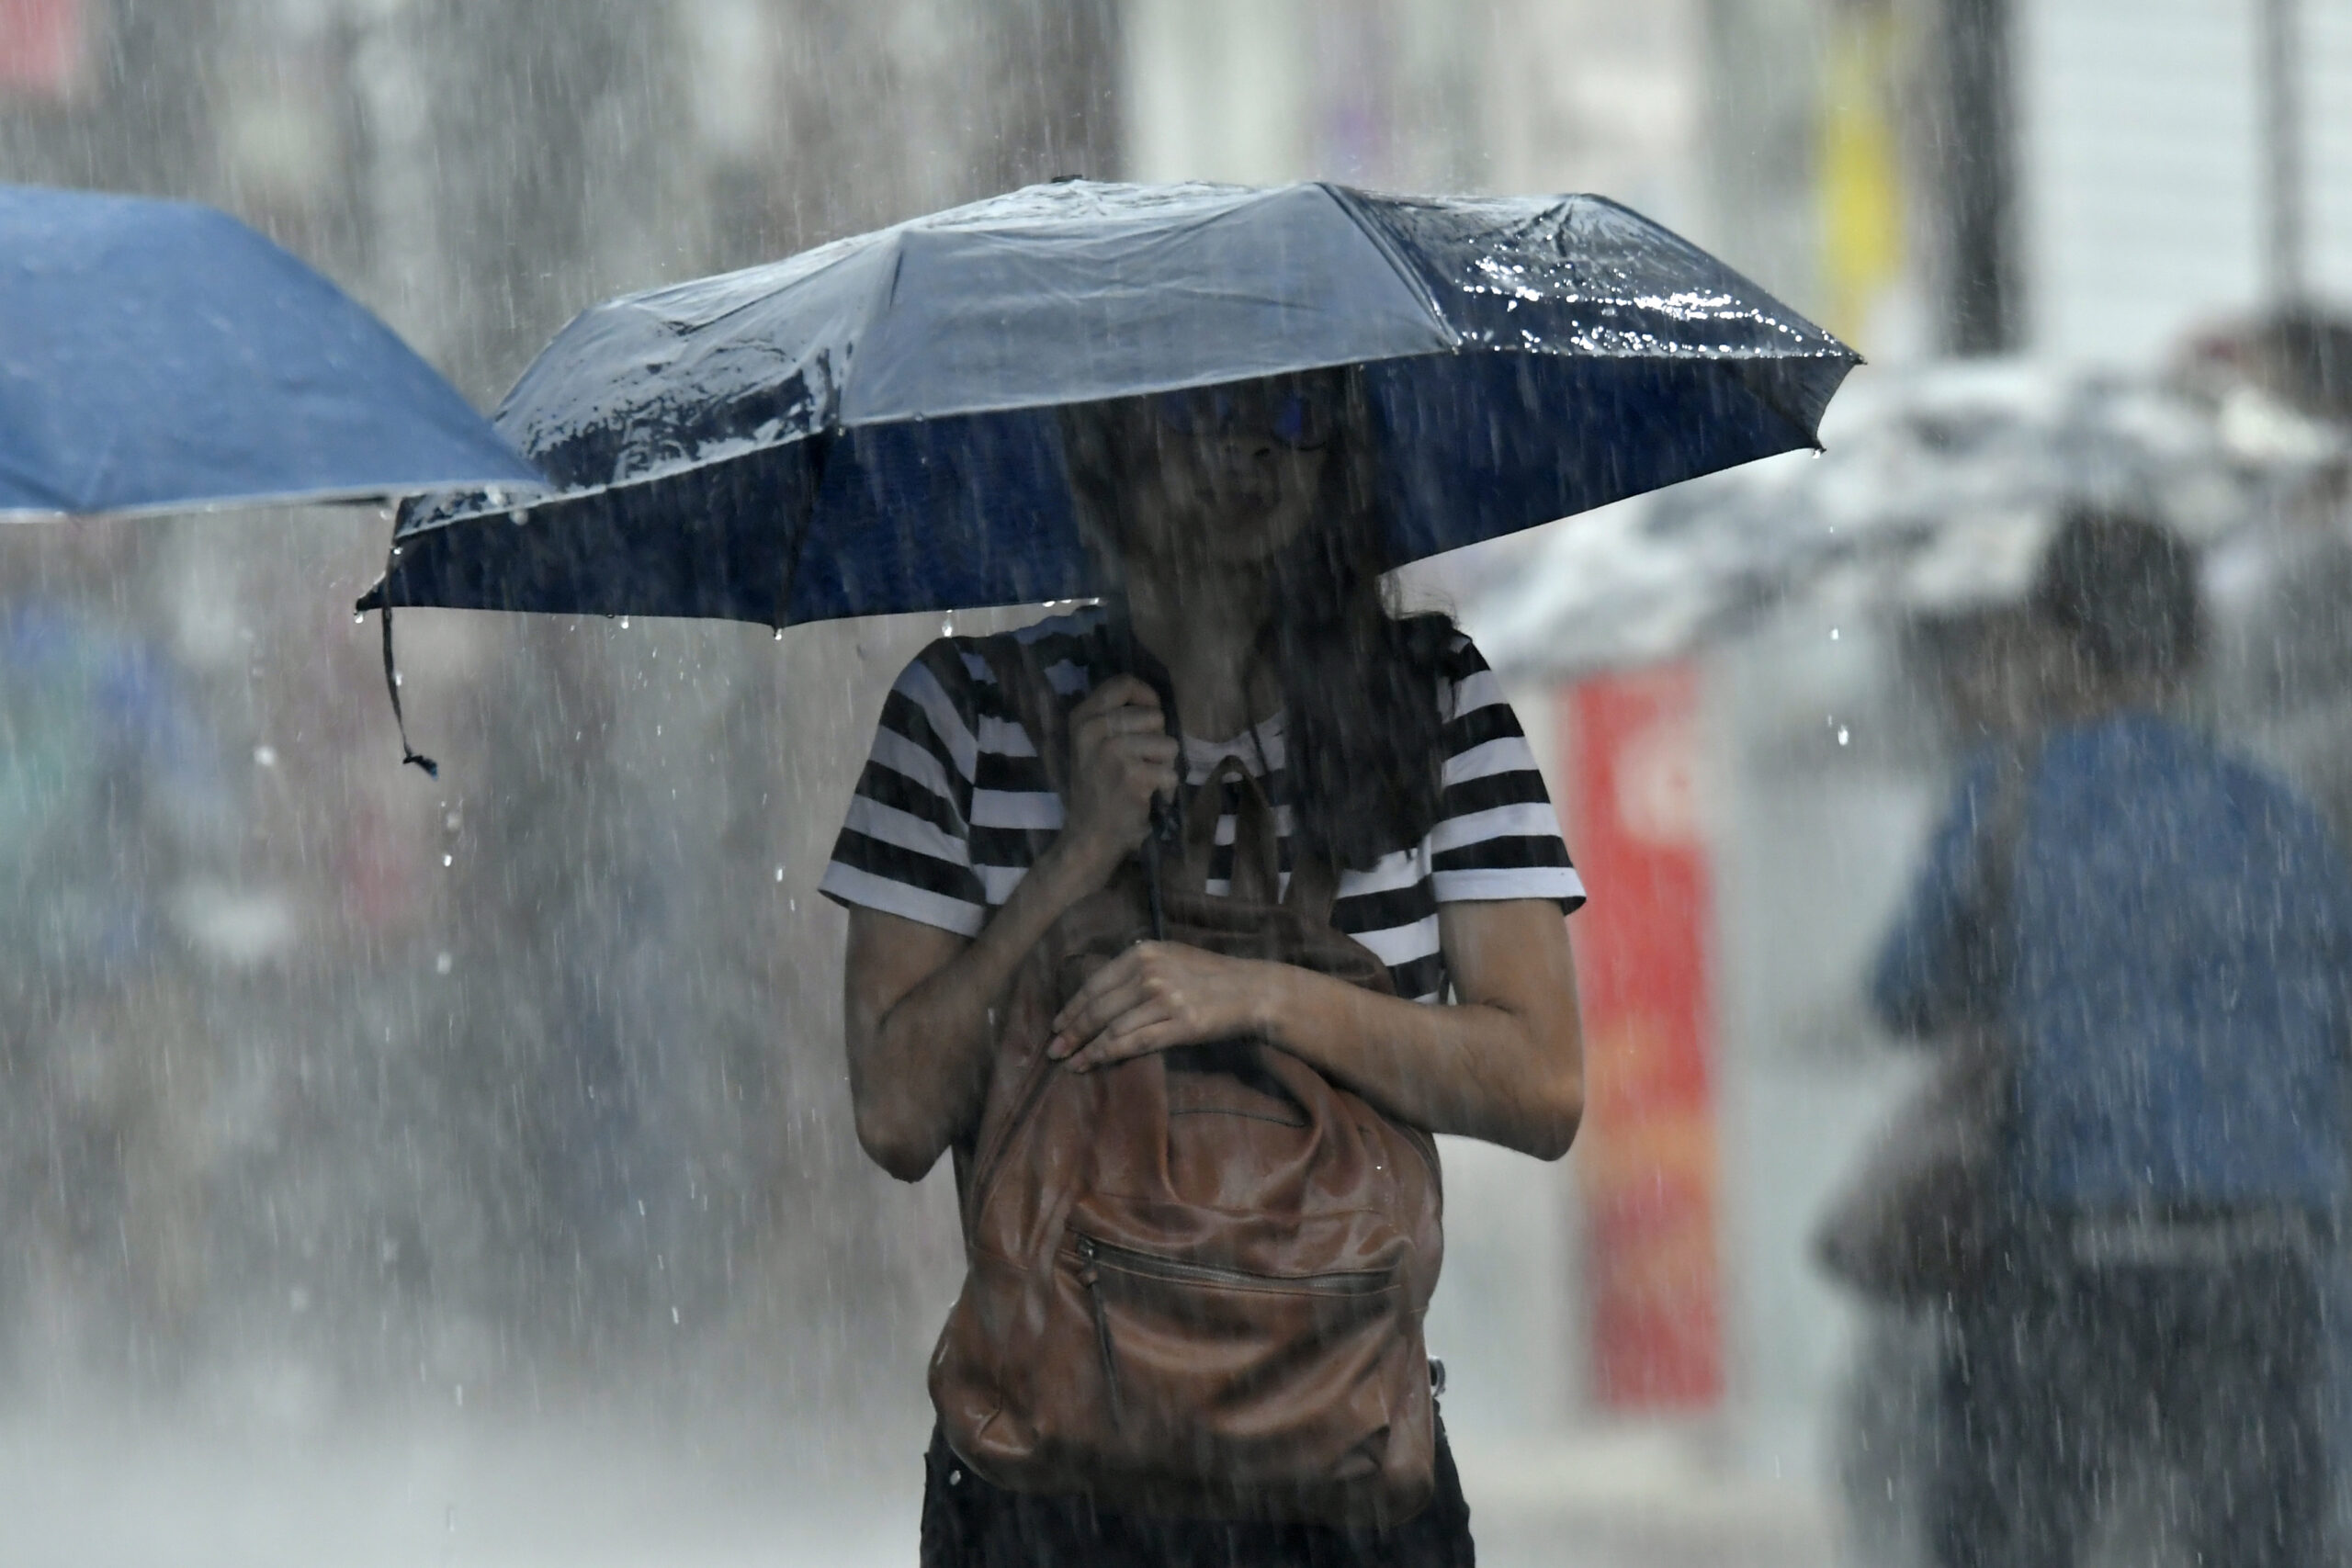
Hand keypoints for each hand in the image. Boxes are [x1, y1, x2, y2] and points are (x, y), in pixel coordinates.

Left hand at [1047, 941, 1290, 1071]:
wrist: (1251, 990)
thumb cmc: (1209, 975)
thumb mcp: (1170, 957)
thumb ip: (1137, 967)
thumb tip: (1100, 988)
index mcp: (1143, 954)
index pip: (1096, 984)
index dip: (1072, 1008)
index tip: (1056, 1024)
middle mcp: (1150, 974)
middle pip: (1098, 1008)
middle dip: (1071, 1031)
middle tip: (1052, 1049)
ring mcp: (1165, 1000)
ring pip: (1111, 1028)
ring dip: (1084, 1048)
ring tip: (1068, 1062)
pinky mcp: (1180, 1026)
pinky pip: (1133, 1043)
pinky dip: (1106, 1055)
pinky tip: (1091, 1063)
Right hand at [1058, 675, 1180, 872]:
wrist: (1089, 834)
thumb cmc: (1097, 787)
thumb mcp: (1092, 744)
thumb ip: (1115, 718)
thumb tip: (1155, 703)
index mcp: (1083, 717)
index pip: (1124, 683)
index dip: (1147, 697)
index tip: (1150, 719)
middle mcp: (1093, 729)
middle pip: (1153, 714)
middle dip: (1157, 739)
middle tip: (1140, 761)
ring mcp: (1112, 752)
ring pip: (1167, 743)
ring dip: (1162, 765)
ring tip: (1142, 779)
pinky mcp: (1132, 776)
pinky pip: (1170, 772)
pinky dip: (1165, 788)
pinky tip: (1146, 796)